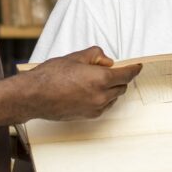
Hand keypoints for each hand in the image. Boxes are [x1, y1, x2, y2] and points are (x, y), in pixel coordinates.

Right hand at [21, 47, 141, 120]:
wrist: (33, 96)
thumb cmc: (51, 76)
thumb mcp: (76, 57)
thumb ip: (97, 56)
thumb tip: (108, 62)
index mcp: (101, 79)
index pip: (127, 75)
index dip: (134, 69)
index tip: (138, 66)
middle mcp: (101, 96)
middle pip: (122, 87)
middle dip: (120, 78)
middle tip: (109, 70)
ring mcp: (95, 108)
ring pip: (113, 98)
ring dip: (111, 89)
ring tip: (94, 81)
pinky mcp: (88, 116)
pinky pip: (104, 106)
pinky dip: (103, 99)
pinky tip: (89, 92)